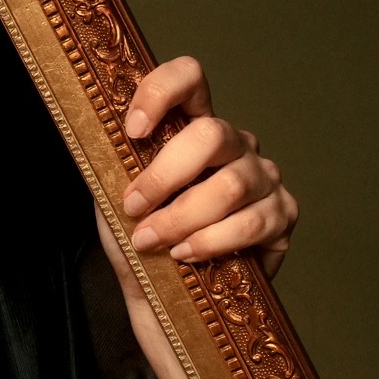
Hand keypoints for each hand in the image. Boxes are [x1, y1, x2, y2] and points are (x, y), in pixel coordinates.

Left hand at [115, 56, 297, 276]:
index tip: (133, 131)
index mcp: (194, 128)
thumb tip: (96, 141)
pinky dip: (211, 242)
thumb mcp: (116, 200)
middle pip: (211, 135)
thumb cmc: (145, 243)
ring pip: (230, 186)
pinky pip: (251, 223)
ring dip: (182, 218)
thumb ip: (113, 167)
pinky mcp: (283, 215)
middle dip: (165, 175)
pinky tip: (187, 254)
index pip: (189, 79)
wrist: (170, 299)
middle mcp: (236, 144)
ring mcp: (265, 177)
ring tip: (153, 241)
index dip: (161, 93)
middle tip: (135, 207)